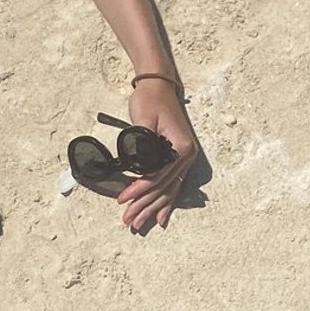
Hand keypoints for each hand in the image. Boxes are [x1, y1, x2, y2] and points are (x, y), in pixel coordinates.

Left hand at [117, 77, 197, 235]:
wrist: (158, 86)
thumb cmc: (149, 100)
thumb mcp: (143, 119)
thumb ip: (142, 143)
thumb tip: (137, 168)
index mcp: (181, 147)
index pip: (157, 176)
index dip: (139, 190)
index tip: (122, 199)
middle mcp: (187, 156)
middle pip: (163, 187)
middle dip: (144, 206)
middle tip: (128, 222)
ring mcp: (184, 159)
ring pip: (167, 190)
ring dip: (152, 208)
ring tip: (138, 224)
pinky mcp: (178, 159)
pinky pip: (172, 185)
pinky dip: (165, 202)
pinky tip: (160, 218)